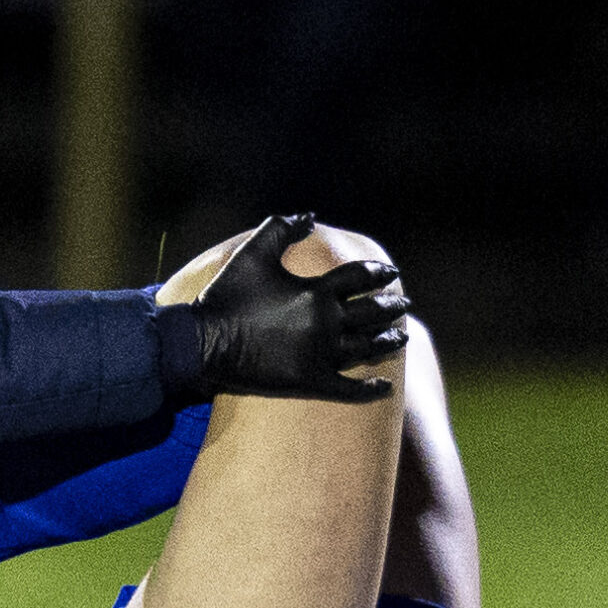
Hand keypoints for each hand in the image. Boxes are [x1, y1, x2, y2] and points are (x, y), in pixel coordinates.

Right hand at [187, 215, 408, 401]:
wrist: (203, 342)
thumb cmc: (227, 296)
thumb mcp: (253, 253)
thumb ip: (282, 228)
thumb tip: (311, 217)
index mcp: (316, 292)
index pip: (360, 278)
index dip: (378, 273)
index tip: (390, 273)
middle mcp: (326, 323)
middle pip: (372, 313)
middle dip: (392, 307)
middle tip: (404, 304)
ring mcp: (320, 355)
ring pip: (367, 348)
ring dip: (388, 341)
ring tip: (401, 337)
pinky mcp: (309, 381)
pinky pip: (349, 389)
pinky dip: (370, 389)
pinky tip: (385, 388)